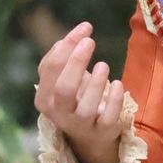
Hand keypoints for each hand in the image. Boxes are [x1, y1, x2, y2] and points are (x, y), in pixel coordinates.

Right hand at [34, 22, 128, 162]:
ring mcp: (81, 125)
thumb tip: (76, 35)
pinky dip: (114, 99)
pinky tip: (117, 84)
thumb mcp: (62, 78)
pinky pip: (108, 118)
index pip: (50, 68)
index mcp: (44, 98)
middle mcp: (59, 114)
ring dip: (96, 83)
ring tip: (103, 65)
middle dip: (76, 62)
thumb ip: (64, 56)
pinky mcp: (102, 131)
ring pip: (86, 107)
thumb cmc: (75, 97)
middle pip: (64, 88)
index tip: (85, 27)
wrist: (89, 134)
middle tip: (90, 42)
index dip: (67, 45)